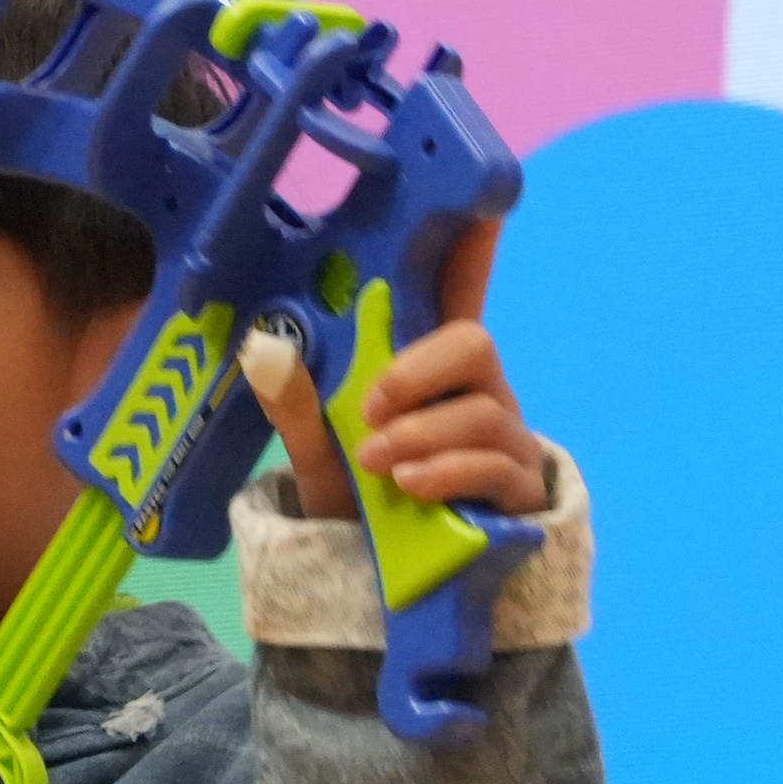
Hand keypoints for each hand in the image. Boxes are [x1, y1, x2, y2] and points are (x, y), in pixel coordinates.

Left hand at [237, 219, 551, 518]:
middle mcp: (476, 389)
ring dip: (422, 433)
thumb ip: (296, 404)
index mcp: (430, 365)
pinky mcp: (518, 488)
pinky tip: (411, 484)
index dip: (473, 251)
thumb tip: (264, 351)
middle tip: (373, 405)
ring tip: (378, 464)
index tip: (482, 207)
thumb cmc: (360, 496)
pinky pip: (496, 465)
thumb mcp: (318, 450)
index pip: (456, 295)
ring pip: (483, 410)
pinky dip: (447, 471)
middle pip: (474, 342)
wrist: (380, 576)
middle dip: (421, 369)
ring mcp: (505, 437)